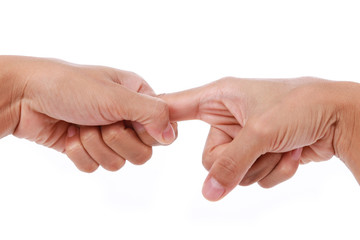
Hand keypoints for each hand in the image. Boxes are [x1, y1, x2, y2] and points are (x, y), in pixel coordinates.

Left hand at [1, 56, 176, 171]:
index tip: (129, 123)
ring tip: (80, 125)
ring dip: (95, 146)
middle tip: (100, 122)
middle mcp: (126, 118)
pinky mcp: (89, 149)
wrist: (25, 96)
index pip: (162, 130)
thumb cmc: (69, 86)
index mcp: (138, 98)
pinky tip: (69, 136)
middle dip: (116, 140)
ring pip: (118, 163)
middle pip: (142, 153)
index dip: (147, 133)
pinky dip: (80, 154)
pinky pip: (95, 168)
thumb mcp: (116, 96)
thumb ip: (151, 114)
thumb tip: (171, 135)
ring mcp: (107, 135)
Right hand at [161, 77, 358, 200]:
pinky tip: (292, 154)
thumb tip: (209, 192)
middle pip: (210, 158)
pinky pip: (253, 176)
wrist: (339, 115)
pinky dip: (274, 171)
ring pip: (233, 171)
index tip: (141, 130)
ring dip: (261, 165)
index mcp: (220, 98)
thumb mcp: (260, 131)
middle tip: (260, 146)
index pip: (177, 106)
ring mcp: (244, 137)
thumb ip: (230, 163)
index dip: (158, 119)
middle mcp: (228, 117)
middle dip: (236, 162)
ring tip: (283, 145)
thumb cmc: (300, 105)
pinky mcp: (259, 152)